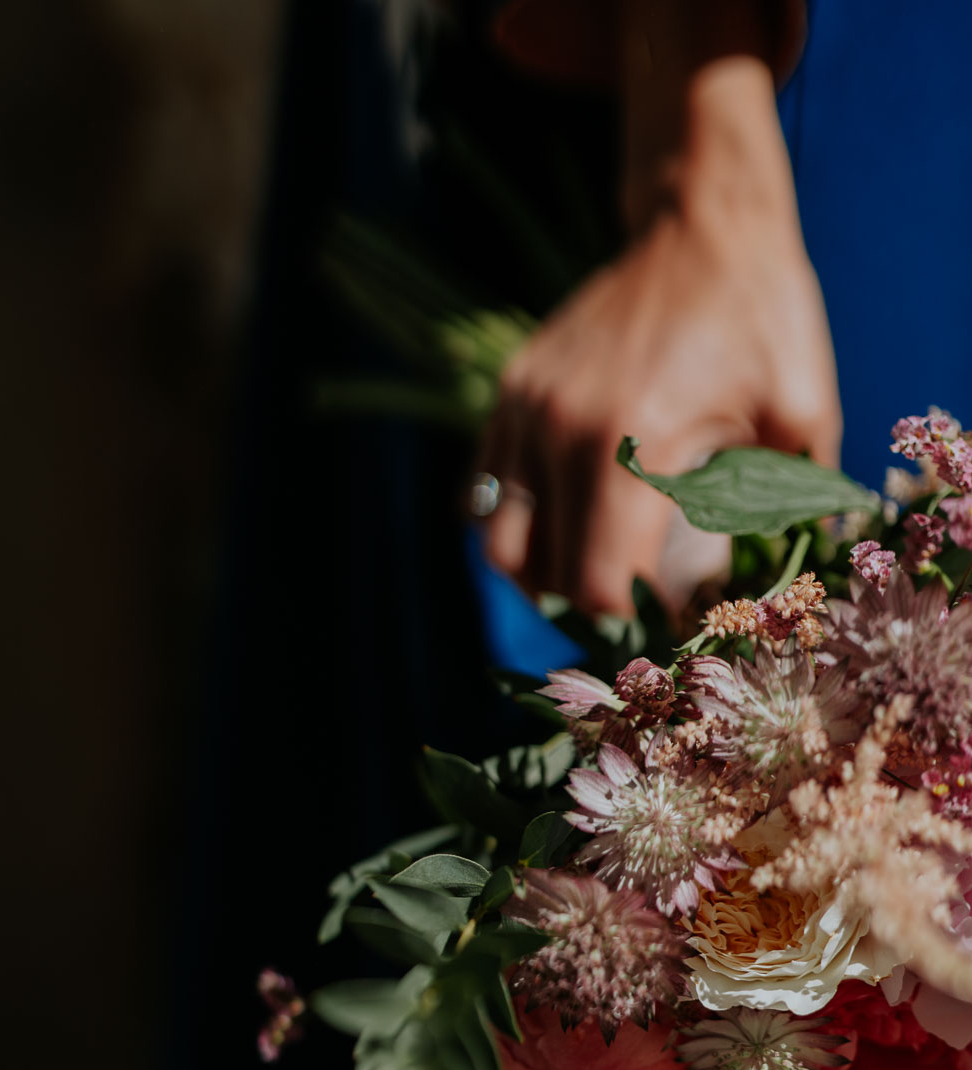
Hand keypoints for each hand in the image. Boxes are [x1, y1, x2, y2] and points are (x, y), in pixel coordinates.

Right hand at [478, 56, 839, 617]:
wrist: (704, 221)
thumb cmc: (765, 317)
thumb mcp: (800, 417)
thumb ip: (783, 515)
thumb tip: (765, 599)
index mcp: (631, 442)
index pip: (601, 586)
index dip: (637, 628)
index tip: (676, 629)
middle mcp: (560, 430)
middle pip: (547, 578)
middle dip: (596, 614)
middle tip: (645, 616)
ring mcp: (524, 410)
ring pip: (502, 545)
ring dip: (546, 579)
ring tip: (598, 580)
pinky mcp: (510, 393)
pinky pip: (489, 495)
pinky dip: (522, 530)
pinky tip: (568, 529)